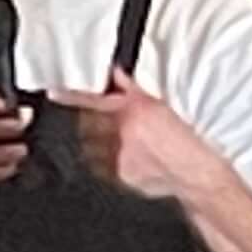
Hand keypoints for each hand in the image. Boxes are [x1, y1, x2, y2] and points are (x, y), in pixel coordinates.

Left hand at [46, 68, 220, 206]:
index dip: (71, 96)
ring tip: (117, 147)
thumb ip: (135, 91)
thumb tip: (118, 75)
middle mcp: (125, 132)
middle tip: (103, 127)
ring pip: (93, 147)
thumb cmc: (187, 141)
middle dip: (91, 124)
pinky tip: (127, 162)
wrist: (197, 174)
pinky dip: (109, 163)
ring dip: (98, 144)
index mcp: (136, 110)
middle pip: (90, 124)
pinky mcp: (120, 175)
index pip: (94, 99)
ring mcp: (120, 155)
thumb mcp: (164, 107)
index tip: (55, 93)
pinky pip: (104, 167)